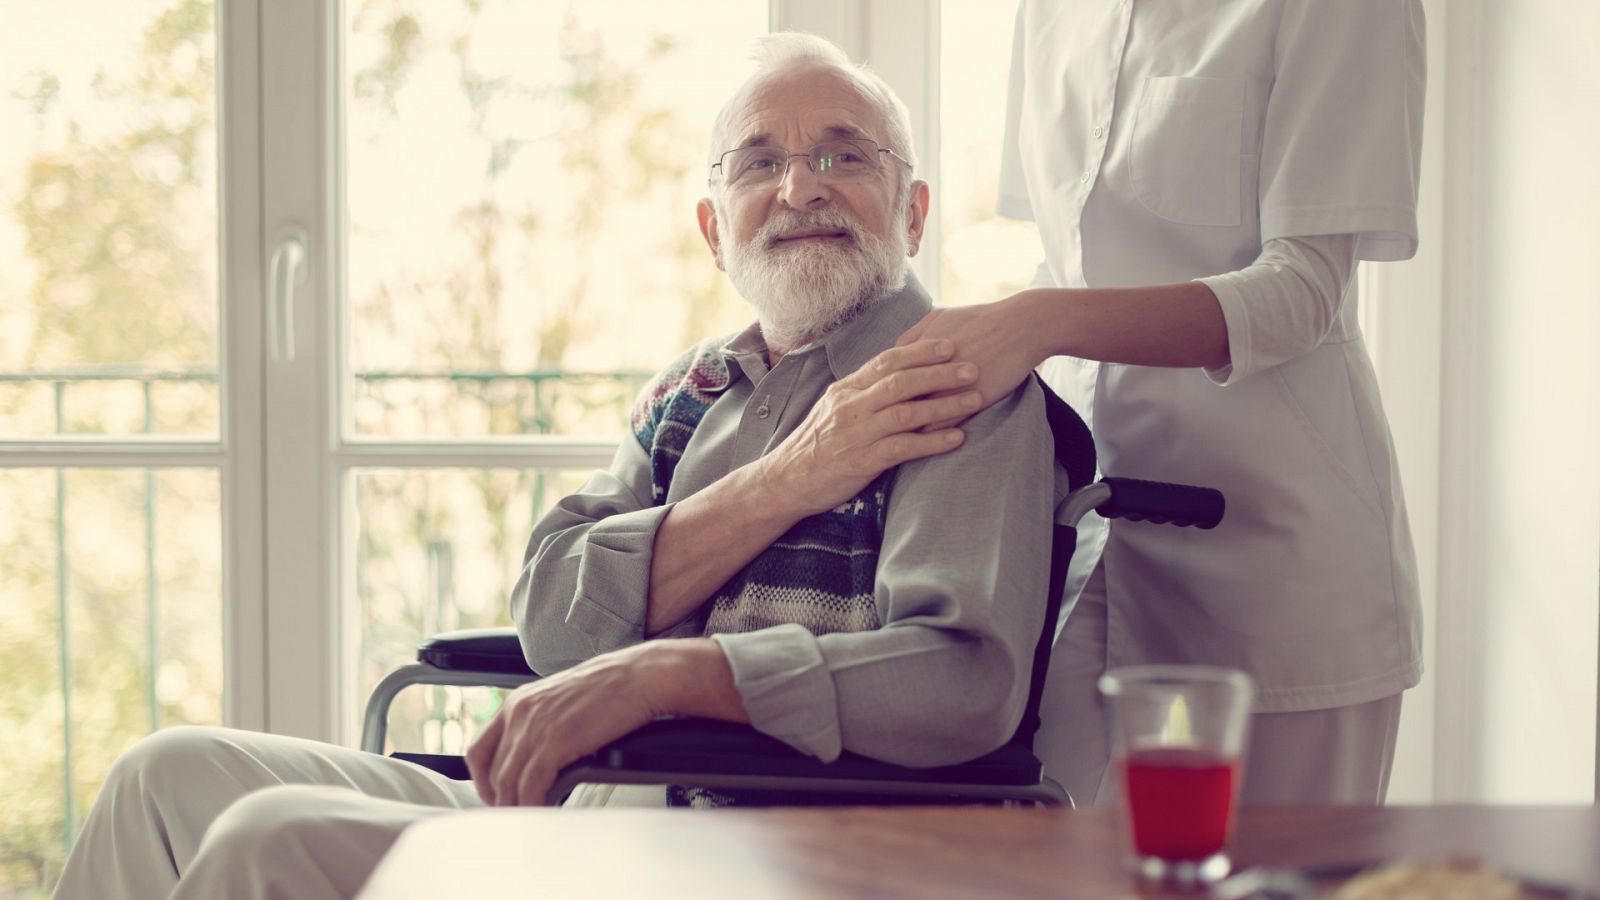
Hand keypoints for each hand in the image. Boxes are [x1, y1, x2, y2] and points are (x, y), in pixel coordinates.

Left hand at [465, 643, 662, 806]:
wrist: (640, 676)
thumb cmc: (613, 688)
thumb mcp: (562, 700)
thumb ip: (542, 723)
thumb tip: (538, 755)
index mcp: (518, 701)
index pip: (479, 750)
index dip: (482, 781)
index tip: (496, 796)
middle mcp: (520, 713)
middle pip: (492, 772)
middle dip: (501, 800)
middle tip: (516, 816)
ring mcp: (534, 728)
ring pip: (508, 784)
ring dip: (517, 808)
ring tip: (530, 821)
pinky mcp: (554, 743)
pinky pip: (531, 786)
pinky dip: (535, 805)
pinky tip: (545, 811)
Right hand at [757, 339, 984, 516]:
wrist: (786, 481)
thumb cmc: (815, 445)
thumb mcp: (834, 409)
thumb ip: (863, 393)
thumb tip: (896, 376)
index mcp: (846, 389)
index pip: (886, 361)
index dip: (920, 351)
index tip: (948, 344)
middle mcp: (851, 406)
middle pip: (901, 381)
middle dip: (940, 372)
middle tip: (973, 367)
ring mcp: (857, 433)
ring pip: (906, 411)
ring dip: (944, 404)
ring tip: (975, 399)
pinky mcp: (862, 461)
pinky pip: (904, 447)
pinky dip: (933, 441)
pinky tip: (957, 438)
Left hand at [895, 294, 1050, 428]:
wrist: (1020, 326)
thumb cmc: (979, 320)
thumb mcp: (939, 317)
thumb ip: (913, 335)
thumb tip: (893, 353)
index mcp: (915, 350)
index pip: (885, 381)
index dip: (880, 397)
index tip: (879, 408)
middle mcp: (927, 370)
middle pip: (894, 403)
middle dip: (886, 418)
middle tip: (881, 431)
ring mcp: (947, 387)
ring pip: (915, 419)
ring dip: (906, 431)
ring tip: (900, 441)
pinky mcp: (969, 401)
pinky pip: (940, 427)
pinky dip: (931, 438)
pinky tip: (928, 443)